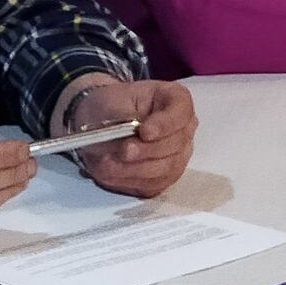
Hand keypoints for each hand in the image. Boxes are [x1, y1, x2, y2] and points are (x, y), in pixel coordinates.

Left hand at [58, 73, 195, 197]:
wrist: (101, 122)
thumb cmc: (111, 105)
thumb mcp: (112, 102)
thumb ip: (123, 120)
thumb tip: (128, 144)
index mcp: (175, 100)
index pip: (181, 112)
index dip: (165, 124)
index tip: (144, 131)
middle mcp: (183, 129)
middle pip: (176, 144)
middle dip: (146, 150)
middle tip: (124, 151)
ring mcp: (178, 155)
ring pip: (166, 168)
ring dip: (135, 169)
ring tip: (108, 164)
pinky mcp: (164, 177)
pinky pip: (153, 184)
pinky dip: (130, 180)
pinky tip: (111, 173)